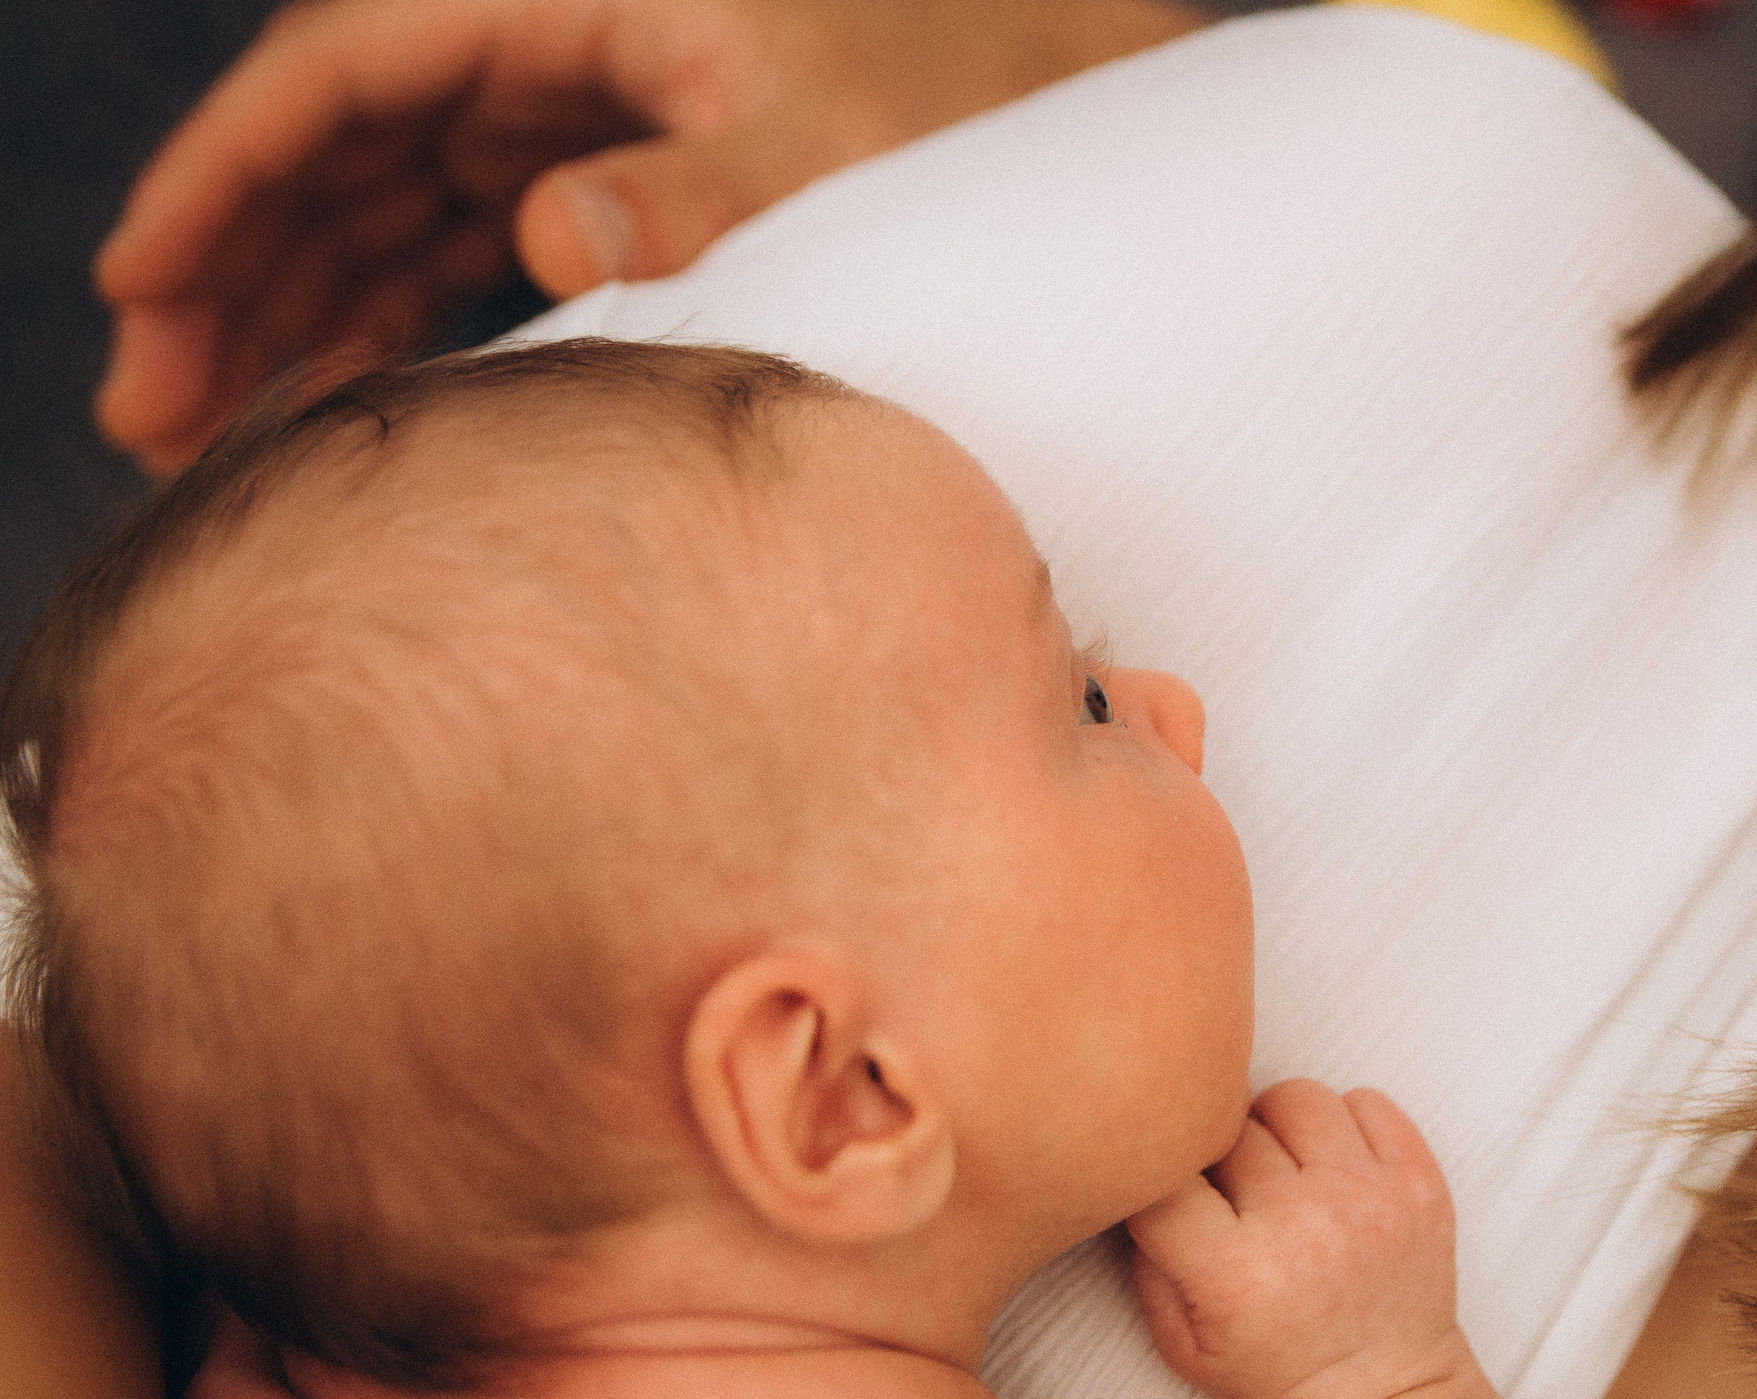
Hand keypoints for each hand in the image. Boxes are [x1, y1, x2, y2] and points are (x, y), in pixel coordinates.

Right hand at [93, 0, 1203, 473]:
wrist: (1049, 99)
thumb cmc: (952, 99)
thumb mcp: (832, 147)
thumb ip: (699, 191)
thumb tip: (550, 239)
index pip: (345, 71)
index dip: (222, 173)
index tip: (142, 286)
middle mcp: (551, 38)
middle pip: (336, 140)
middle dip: (231, 264)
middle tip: (154, 415)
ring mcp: (571, 100)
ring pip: (382, 191)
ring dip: (293, 301)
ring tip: (216, 436)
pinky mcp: (607, 161)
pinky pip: (456, 227)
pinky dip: (392, 305)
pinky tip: (343, 396)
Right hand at [1129, 1080, 1467, 1398]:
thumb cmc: (1274, 1374)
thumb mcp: (1179, 1344)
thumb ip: (1146, 1258)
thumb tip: (1141, 1176)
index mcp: (1236, 1274)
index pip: (1165, 1177)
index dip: (1160, 1178)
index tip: (1173, 1197)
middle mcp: (1305, 1225)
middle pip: (1230, 1129)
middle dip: (1221, 1160)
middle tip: (1235, 1199)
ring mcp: (1371, 1199)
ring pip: (1295, 1099)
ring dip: (1278, 1129)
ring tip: (1285, 1174)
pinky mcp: (1421, 1183)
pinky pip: (1368, 1102)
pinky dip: (1344, 1126)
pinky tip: (1336, 1170)